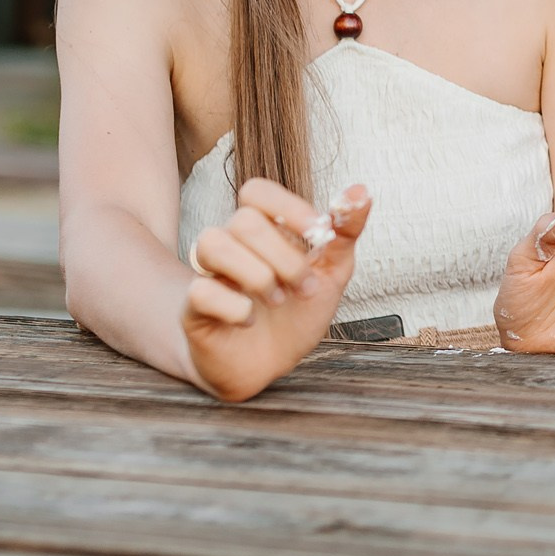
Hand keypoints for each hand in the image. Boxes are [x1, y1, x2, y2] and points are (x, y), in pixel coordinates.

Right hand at [181, 179, 368, 402]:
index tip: (319, 233)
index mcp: (264, 230)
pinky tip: (250, 320)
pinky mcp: (193, 310)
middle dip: (285, 256)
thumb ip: (345, 231)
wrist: (271, 364)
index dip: (288, 206)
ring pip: (212, 243)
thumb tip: (360, 191)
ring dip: (257, 274)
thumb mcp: (333, 270)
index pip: (256, 190)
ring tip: (278, 300)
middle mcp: (231, 245)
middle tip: (305, 286)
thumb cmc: (298, 311)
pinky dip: (234, 307)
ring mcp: (208, 275)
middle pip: (243, 220)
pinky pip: (200, 292)